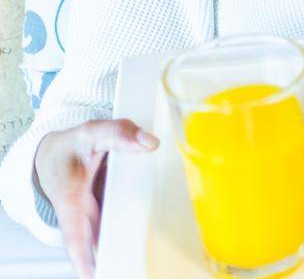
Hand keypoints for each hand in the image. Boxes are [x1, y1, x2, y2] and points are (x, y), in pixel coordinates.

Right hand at [35, 119, 158, 277]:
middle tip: (128, 270)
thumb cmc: (71, 146)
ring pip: (110, 237)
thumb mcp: (91, 134)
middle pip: (96, 244)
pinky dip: (133, 230)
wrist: (55, 151)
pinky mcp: (107, 209)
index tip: (94, 276)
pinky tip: (153, 236)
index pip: (76, 237)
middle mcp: (82, 214)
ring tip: (141, 262)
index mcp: (71, 201)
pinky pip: (121, 223)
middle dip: (110, 260)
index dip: (84, 258)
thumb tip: (149, 143)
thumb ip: (118, 134)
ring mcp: (95, 214)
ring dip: (124, 248)